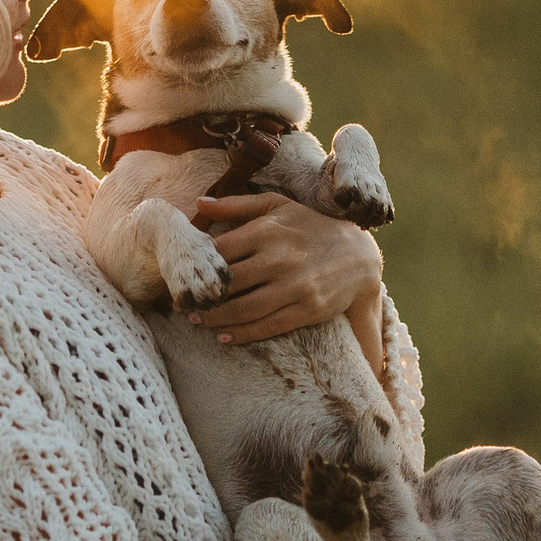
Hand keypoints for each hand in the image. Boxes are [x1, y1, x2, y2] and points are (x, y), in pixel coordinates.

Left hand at [184, 193, 382, 347]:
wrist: (360, 256)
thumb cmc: (311, 227)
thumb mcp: (277, 206)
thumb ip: (236, 205)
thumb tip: (197, 203)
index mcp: (268, 231)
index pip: (220, 251)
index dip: (197, 265)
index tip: (181, 275)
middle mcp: (279, 258)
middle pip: (228, 284)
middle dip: (201, 297)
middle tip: (181, 304)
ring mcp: (295, 286)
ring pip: (244, 309)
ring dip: (215, 320)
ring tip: (197, 321)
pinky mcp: (307, 309)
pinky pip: (267, 326)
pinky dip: (241, 334)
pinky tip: (223, 337)